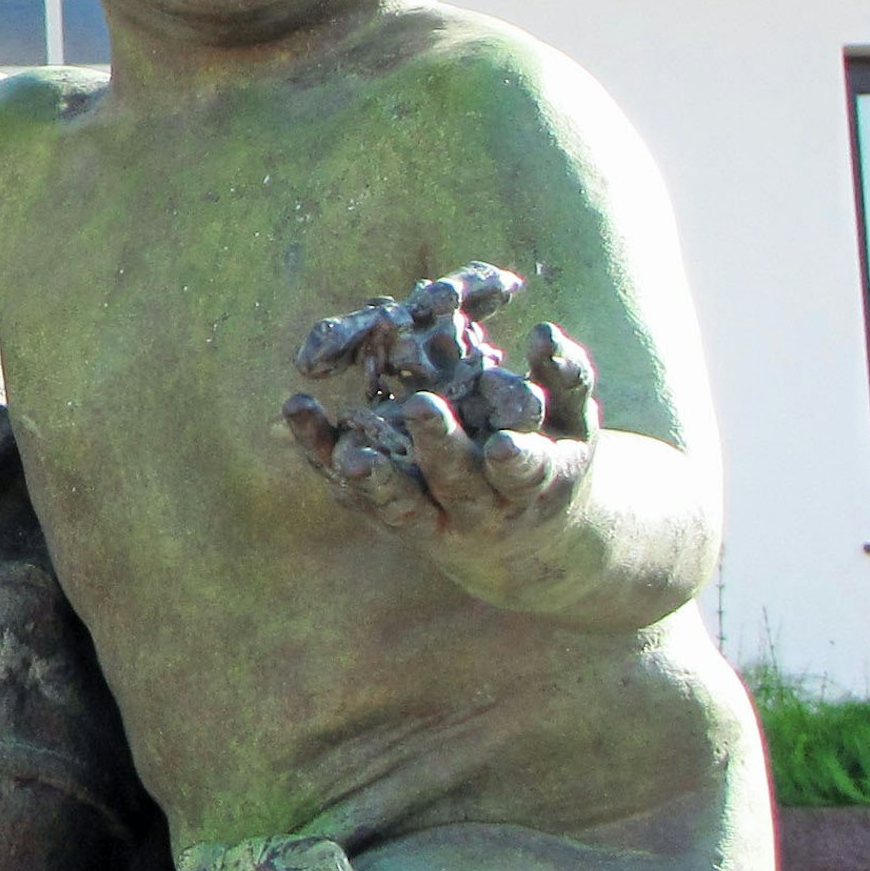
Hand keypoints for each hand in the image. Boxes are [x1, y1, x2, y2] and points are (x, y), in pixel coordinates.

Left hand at [284, 322, 599, 596]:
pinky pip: (351, 489)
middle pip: (458, 484)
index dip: (517, 461)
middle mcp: (482, 510)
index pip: (525, 474)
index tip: (505, 444)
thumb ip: (566, 377)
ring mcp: (433, 520)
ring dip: (372, 478)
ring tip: (350, 453)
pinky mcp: (390, 517)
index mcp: (533, 484)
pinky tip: (297, 411)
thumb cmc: (550, 455)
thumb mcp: (572, 422)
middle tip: (421, 406)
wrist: (520, 539)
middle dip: (441, 447)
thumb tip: (545, 331)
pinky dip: (322, 453)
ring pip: (399, 504)